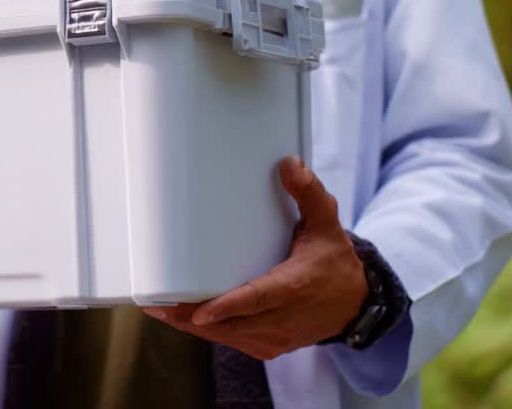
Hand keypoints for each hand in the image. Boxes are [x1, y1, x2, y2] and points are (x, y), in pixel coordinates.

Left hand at [143, 156, 367, 359]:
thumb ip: (308, 193)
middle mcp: (283, 318)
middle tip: (156, 304)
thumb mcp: (326, 224)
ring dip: (191, 325)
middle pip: (231, 325)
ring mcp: (274, 337)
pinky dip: (205, 331)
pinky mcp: (266, 346)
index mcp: (295, 287)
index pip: (258, 299)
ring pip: (226, 336)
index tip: (200, 312)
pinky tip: (180, 318)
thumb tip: (290, 165)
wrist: (355, 305)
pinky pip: (230, 341)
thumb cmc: (335, 263)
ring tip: (157, 309)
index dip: (228, 307)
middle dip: (190, 317)